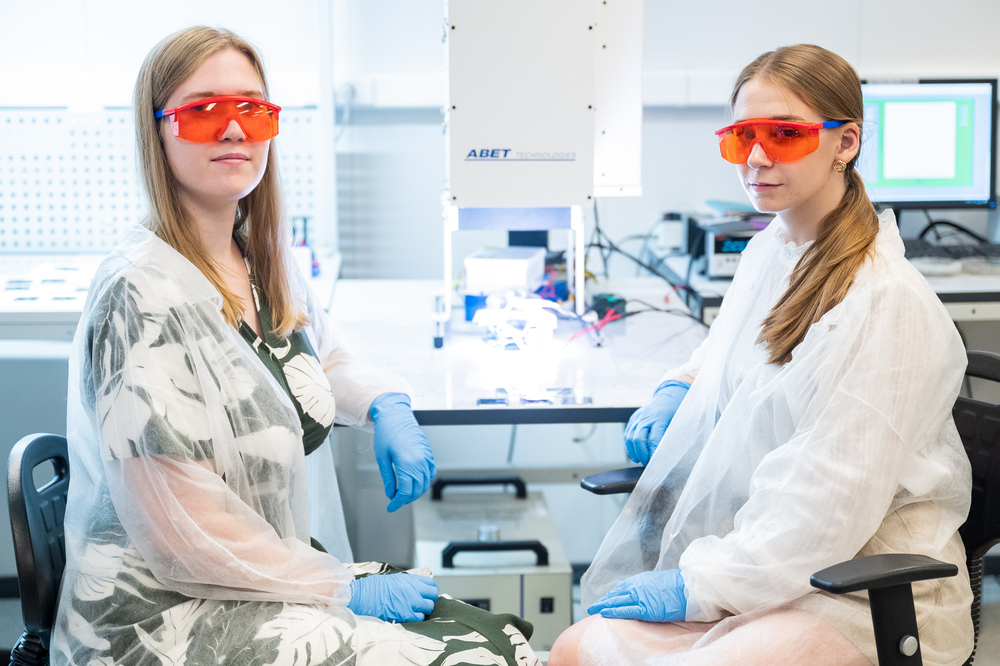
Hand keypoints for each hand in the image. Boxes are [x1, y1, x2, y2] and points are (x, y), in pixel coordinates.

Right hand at [347, 573, 438, 622]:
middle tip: (423, 604)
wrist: (362, 597)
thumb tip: (415, 588)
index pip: (431, 584)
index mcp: (410, 579)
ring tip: (415, 611)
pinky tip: (409, 617)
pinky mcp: (405, 615)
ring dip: (424, 610)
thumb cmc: (373, 588)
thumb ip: (407, 583)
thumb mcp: (393, 579)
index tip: (428, 594)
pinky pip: (420, 618)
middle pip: (433, 596)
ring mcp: (410, 602)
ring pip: (429, 608)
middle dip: (429, 600)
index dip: (431, 590)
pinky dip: (417, 618)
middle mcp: (413, 590)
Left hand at [369, 393, 436, 511]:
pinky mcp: (428, 453)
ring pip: (425, 483)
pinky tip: (415, 482)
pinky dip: (424, 481)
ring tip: (403, 493)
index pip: (404, 491)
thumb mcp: (383, 458)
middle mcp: (420, 462)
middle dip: (405, 499)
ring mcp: (426, 457)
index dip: (397, 502)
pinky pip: (430, 473)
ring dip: (415, 492)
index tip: (391, 507)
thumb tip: (391, 493)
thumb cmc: (387, 433)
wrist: (395, 415)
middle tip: (394, 501)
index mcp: (407, 464)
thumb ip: (388, 478)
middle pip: (416, 490)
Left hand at [587, 569, 686, 622]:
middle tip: (593, 606)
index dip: (611, 595)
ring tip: (593, 610)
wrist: (688, 588)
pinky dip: (613, 611)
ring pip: (616, 601)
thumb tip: (642, 592)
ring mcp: (640, 597)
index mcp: (640, 580)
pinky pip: (625, 610)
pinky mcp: (645, 608)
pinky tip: (604, 613)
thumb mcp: (657, 582)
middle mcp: (637, 586)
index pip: (621, 588)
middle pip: (615, 594)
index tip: (604, 600)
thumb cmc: (677, 586)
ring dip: (603, 605)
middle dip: (603, 601)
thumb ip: (646, 587)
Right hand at [624, 380, 689, 464]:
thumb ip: (675, 437)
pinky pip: (627, 434)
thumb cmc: (678, 410)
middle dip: (642, 455)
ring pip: (630, 437)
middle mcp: (646, 417)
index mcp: (660, 418)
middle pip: (638, 439)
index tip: (657, 464)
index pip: (653, 440)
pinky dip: (629, 446)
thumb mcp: (681, 422)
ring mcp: (638, 417)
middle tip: (648, 464)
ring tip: (641, 461)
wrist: (670, 394)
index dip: (653, 454)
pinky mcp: (634, 418)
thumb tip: (671, 454)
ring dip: (634, 452)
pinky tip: (635, 454)